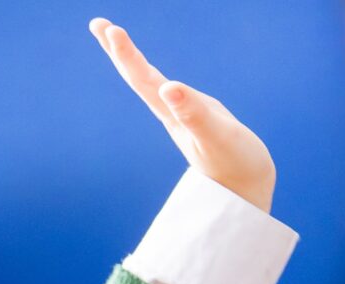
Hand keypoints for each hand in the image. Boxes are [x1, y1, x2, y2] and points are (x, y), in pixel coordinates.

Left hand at [89, 18, 275, 213]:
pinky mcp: (199, 121)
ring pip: (151, 85)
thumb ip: (193, 113)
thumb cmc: (235, 169)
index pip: (143, 80)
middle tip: (98, 24)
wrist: (245, 198)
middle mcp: (173, 115)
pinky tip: (158, 80)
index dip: (126, 54)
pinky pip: (171, 94)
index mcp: (172, 115)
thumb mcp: (217, 137)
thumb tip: (167, 87)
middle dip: (119, 51)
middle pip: (139, 79)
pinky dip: (159, 79)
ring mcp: (185, 118)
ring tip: (116, 39)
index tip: (109, 29)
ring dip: (133, 63)